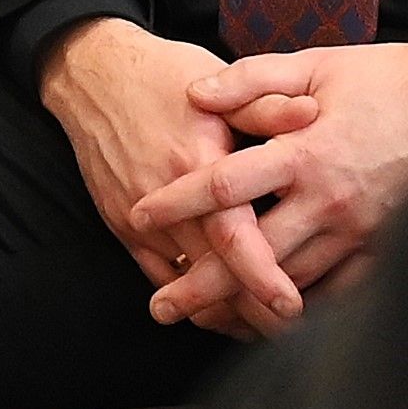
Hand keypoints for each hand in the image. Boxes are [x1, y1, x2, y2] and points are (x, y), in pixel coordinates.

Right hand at [35, 16, 274, 330]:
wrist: (94, 74)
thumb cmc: (164, 76)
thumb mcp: (218, 83)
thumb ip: (265, 105)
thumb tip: (313, 114)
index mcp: (194, 163)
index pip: (232, 237)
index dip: (263, 277)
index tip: (294, 306)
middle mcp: (164, 201)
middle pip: (212, 276)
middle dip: (253, 313)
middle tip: (294, 333)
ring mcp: (138, 218)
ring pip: (185, 286)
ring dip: (224, 312)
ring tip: (265, 328)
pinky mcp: (123, 226)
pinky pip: (159, 276)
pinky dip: (190, 299)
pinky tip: (222, 309)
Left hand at [134, 39, 407, 328]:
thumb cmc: (385, 79)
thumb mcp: (318, 65)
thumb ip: (253, 80)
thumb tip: (196, 94)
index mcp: (305, 151)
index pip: (226, 185)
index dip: (178, 201)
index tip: (139, 214)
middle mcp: (329, 199)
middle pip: (253, 253)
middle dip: (203, 283)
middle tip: (161, 306)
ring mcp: (361, 230)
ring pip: (293, 282)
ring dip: (247, 304)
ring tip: (206, 322)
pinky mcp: (387, 247)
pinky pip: (339, 292)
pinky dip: (305, 310)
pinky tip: (274, 322)